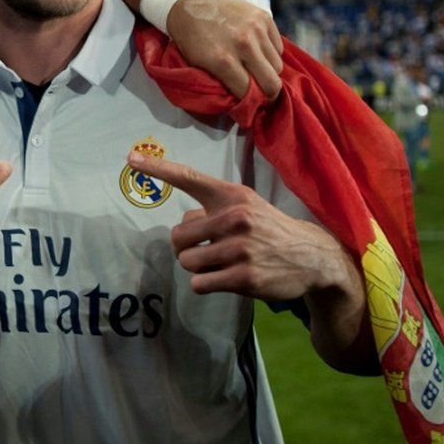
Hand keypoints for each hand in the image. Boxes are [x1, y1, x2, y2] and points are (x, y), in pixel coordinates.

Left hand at [127, 151, 340, 301]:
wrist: (313, 257)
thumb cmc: (268, 229)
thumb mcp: (246, 207)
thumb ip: (211, 210)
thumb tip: (184, 226)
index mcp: (232, 196)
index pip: (189, 178)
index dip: (158, 168)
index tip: (131, 159)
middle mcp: (235, 218)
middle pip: (178, 236)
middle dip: (185, 247)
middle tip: (205, 249)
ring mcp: (240, 249)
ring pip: (187, 262)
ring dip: (197, 267)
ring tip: (219, 264)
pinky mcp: (244, 278)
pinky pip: (200, 283)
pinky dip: (206, 284)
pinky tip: (226, 278)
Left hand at [166, 0, 282, 98]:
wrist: (190, 5)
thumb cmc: (191, 40)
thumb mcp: (199, 66)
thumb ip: (223, 83)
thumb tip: (245, 102)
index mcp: (223, 61)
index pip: (250, 93)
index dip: (252, 104)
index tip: (252, 106)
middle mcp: (244, 45)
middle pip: (272, 82)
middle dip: (268, 94)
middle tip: (262, 94)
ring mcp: (256, 29)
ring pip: (277, 65)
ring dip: (269, 72)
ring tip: (257, 70)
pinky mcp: (264, 17)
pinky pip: (278, 47)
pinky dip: (270, 54)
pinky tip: (258, 53)